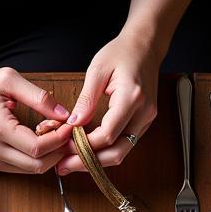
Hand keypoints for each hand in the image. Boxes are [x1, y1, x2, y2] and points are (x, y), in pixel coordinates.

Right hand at [0, 67, 72, 173]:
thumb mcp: (9, 80)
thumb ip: (39, 97)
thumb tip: (63, 114)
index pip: (38, 147)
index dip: (59, 139)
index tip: (69, 125)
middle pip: (37, 165)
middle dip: (58, 151)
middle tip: (66, 133)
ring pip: (31, 170)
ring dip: (48, 156)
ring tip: (53, 134)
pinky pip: (21, 169)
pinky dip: (35, 158)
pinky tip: (39, 140)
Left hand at [55, 28, 162, 174]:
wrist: (145, 45)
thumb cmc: (121, 52)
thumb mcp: (97, 70)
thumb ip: (86, 100)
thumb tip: (73, 124)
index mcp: (132, 97)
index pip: (107, 135)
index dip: (84, 146)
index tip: (64, 146)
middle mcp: (144, 113)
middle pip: (117, 153)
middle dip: (88, 163)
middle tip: (64, 166)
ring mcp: (146, 120)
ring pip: (121, 153)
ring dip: (96, 162)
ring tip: (71, 162)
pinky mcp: (143, 123)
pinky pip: (124, 145)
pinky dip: (104, 152)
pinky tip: (86, 152)